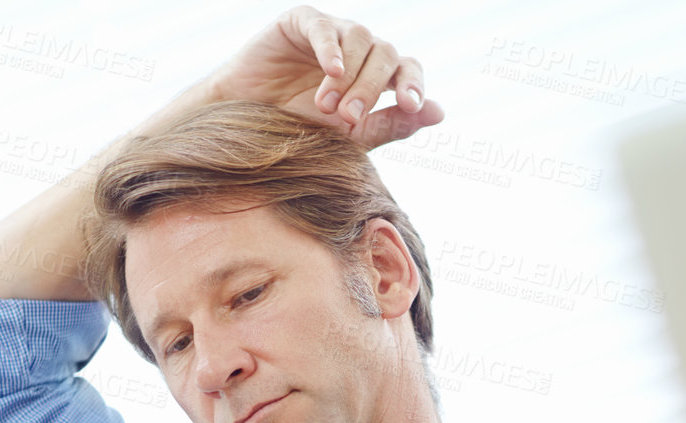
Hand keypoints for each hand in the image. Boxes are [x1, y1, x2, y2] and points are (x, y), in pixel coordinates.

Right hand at [204, 6, 444, 148]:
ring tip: (324, 106)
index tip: (410, 105)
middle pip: (386, 54)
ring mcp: (332, 32)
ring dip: (349, 76)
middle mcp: (359, 50)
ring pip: (361, 39)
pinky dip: (331, 48)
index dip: (414, 84)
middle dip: (371, 88)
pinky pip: (324, 27)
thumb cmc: (299, 133)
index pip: (409, 68)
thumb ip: (392, 124)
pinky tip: (331, 71)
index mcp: (377, 76)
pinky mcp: (300, 22)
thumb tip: (439, 112)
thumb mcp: (350, 137)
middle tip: (347, 118)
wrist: (245, 128)